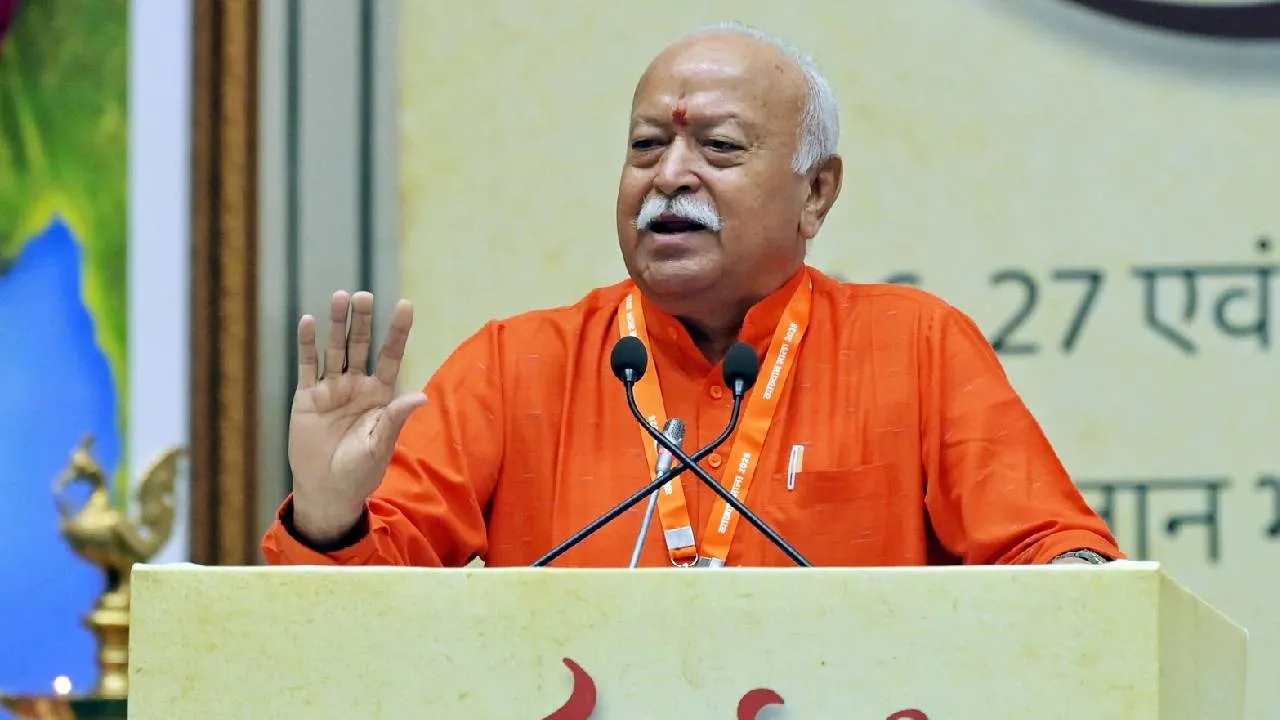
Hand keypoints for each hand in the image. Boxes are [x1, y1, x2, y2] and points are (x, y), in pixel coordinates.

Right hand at [288, 290, 427, 543]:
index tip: (406, 305)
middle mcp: (357, 385)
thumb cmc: (361, 470)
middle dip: (363, 320)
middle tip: (365, 295)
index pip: (391, 355)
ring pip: (335, 349)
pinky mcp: (307, 397)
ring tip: (341, 297)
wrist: (328, 489)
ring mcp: (331, 389)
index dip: (398, 331)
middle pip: (361, 345)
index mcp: (381, 395)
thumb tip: (421, 395)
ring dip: (337, 324)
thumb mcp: (381, 444)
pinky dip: (308, 345)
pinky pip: (308, 366)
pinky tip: (310, 321)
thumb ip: (396, 417)